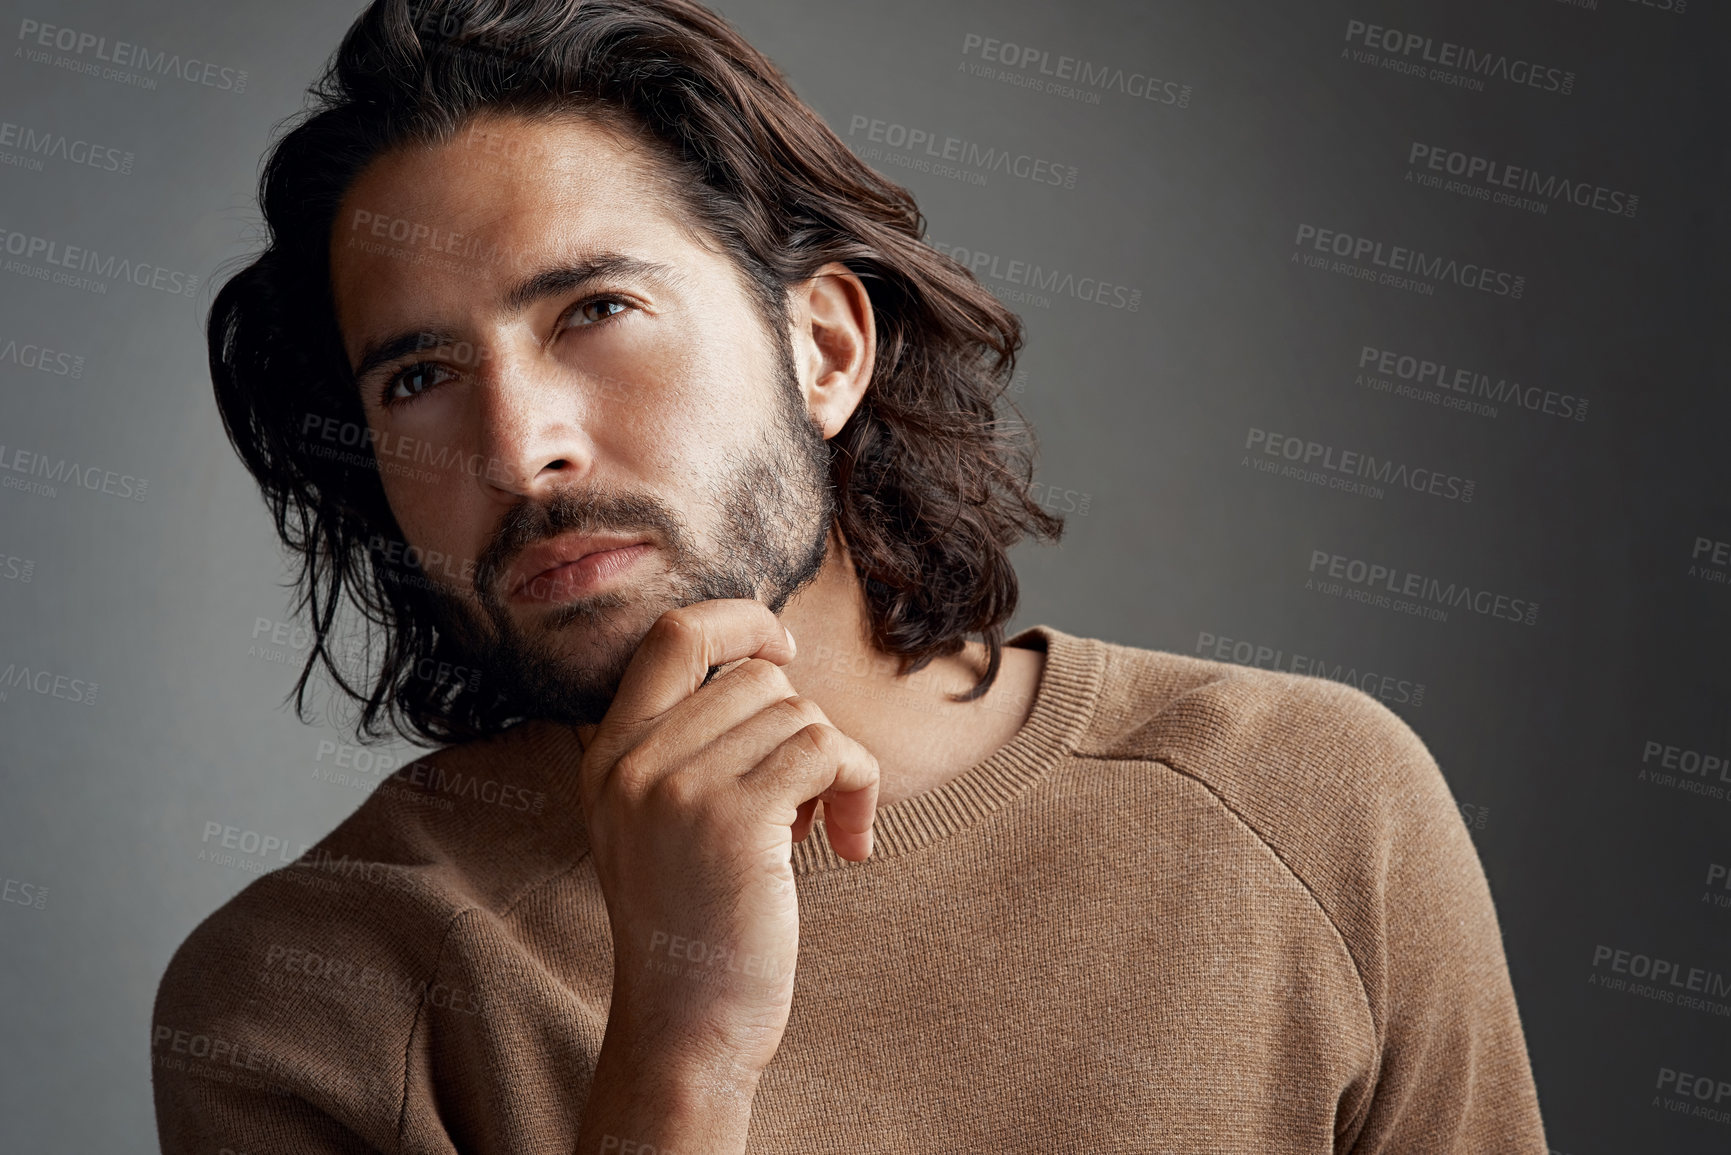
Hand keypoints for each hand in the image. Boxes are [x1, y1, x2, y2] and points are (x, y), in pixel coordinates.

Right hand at [576, 598, 879, 1082]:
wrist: (687, 1029)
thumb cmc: (696, 926)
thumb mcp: (660, 823)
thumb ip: (688, 745)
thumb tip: (769, 663)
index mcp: (607, 755)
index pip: (673, 633)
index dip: (740, 622)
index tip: (782, 655)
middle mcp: (631, 763)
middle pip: (754, 676)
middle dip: (802, 724)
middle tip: (809, 795)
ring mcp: (677, 789)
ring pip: (798, 713)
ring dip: (835, 765)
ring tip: (821, 828)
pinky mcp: (735, 820)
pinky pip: (828, 751)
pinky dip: (859, 787)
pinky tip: (849, 843)